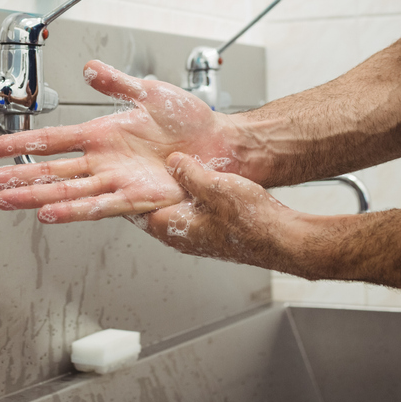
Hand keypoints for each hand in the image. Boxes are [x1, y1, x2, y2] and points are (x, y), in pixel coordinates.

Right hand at [0, 60, 244, 221]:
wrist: (221, 144)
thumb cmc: (191, 121)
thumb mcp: (149, 92)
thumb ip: (116, 83)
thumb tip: (90, 69)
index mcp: (101, 135)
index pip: (51, 140)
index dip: (20, 145)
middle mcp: (103, 161)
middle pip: (49, 170)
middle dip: (15, 176)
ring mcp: (116, 181)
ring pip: (65, 191)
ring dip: (34, 196)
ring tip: (5, 201)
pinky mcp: (135, 198)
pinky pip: (97, 206)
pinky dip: (72, 210)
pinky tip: (48, 212)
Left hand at [131, 153, 304, 271]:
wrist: (282, 239)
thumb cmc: (252, 223)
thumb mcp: (214, 186)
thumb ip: (188, 173)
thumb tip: (173, 162)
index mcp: (172, 228)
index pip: (134, 209)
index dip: (124, 190)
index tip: (117, 174)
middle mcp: (180, 235)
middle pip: (152, 207)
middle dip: (147, 187)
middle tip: (141, 165)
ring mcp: (196, 234)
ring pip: (173, 207)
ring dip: (171, 190)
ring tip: (170, 167)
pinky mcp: (211, 230)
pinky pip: (191, 208)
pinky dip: (188, 193)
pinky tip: (197, 178)